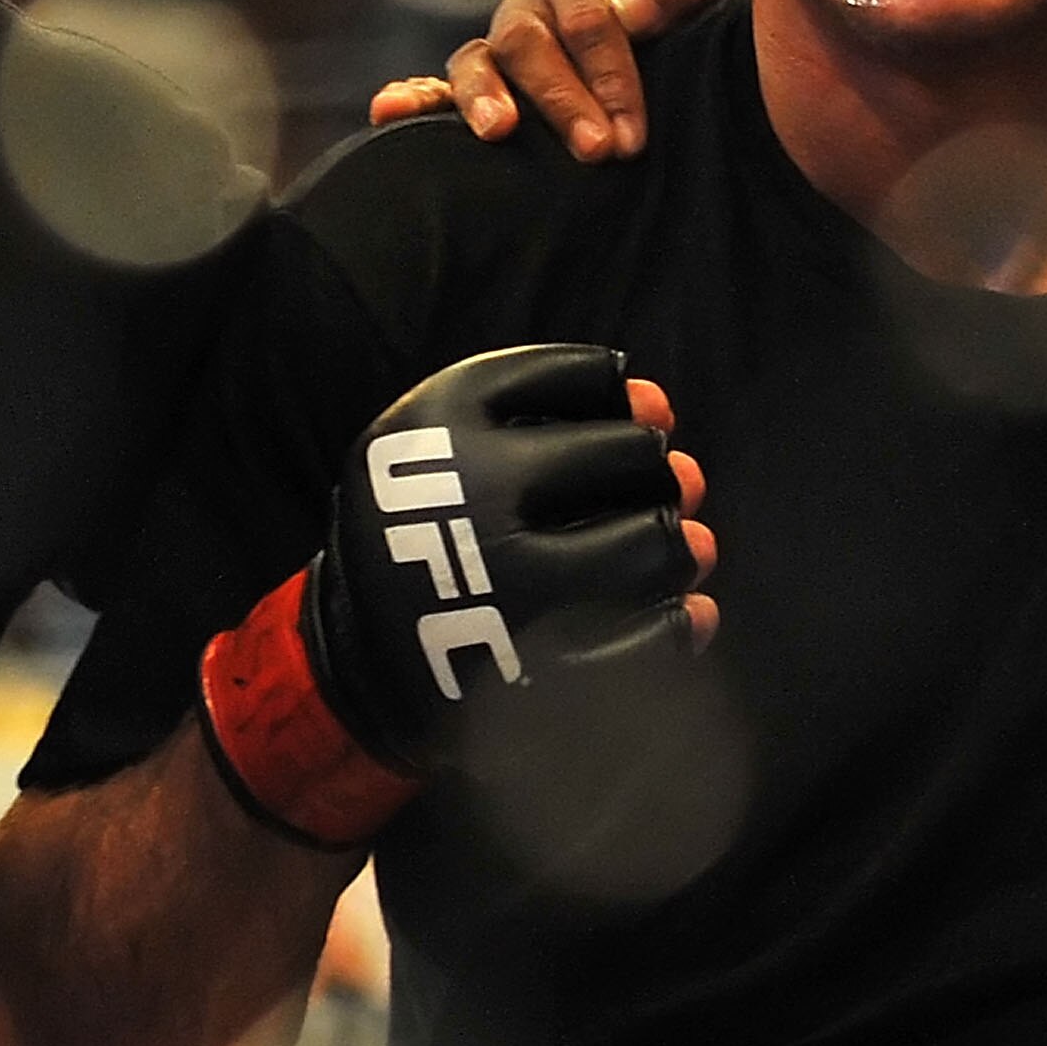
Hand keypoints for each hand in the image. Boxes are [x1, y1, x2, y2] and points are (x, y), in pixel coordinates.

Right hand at [200, 350, 714, 845]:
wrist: (364, 667)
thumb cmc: (425, 530)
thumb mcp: (443, 443)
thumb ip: (550, 408)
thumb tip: (661, 406)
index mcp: (441, 420)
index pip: (591, 378)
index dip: (621, 405)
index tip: (611, 432)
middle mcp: (473, 495)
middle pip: (633, 456)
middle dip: (655, 474)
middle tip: (648, 496)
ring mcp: (507, 587)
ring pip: (654, 543)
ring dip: (680, 546)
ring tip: (671, 554)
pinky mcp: (538, 666)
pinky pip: (655, 636)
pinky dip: (683, 622)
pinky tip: (676, 614)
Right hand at [368, 0, 747, 157]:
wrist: (688, 65)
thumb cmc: (696, 30)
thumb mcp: (710, 2)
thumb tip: (629, 12)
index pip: (587, 17)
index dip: (609, 73)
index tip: (631, 132)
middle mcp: (531, 4)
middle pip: (528, 41)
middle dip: (561, 99)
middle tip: (597, 152)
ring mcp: (499, 48)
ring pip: (477, 59)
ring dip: (484, 97)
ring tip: (499, 133)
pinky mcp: (479, 89)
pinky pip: (437, 88)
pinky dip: (412, 98)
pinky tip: (387, 111)